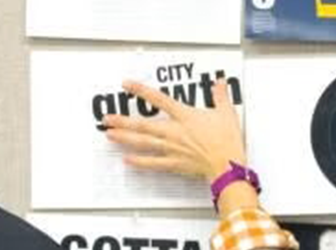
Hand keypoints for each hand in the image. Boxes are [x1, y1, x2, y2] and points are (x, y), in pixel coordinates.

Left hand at [102, 79, 245, 181]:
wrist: (227, 166)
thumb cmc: (227, 142)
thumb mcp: (226, 113)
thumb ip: (220, 96)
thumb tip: (220, 83)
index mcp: (185, 117)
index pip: (159, 99)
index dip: (141, 90)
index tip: (127, 85)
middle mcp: (174, 132)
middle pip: (142, 124)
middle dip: (122, 121)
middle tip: (107, 119)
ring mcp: (172, 148)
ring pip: (143, 142)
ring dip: (124, 138)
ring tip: (110, 135)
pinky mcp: (174, 163)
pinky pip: (152, 163)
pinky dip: (139, 162)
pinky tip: (127, 160)